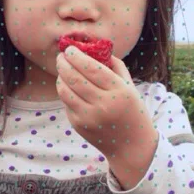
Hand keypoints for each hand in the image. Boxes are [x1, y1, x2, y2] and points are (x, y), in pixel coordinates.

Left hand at [56, 46, 157, 187]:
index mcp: (119, 91)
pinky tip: (69, 87)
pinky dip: (65, 92)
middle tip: (61, 56)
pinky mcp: (79, 125)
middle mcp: (103, 104)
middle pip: (75, 78)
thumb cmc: (132, 110)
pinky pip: (67, 103)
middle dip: (64, 63)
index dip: (78, 56)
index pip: (92, 68)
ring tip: (63, 70)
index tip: (70, 48)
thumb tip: (94, 49)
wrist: (131, 145)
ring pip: (65, 91)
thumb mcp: (130, 86)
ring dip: (60, 77)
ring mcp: (89, 116)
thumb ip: (115, 66)